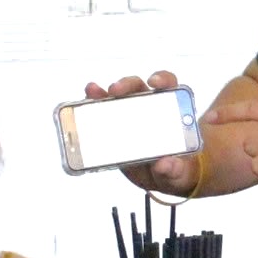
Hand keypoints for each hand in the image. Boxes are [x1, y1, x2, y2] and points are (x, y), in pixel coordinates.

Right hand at [81, 70, 200, 195]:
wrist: (158, 178)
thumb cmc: (174, 168)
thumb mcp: (177, 172)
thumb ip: (173, 169)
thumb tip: (164, 164)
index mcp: (170, 111)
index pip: (169, 85)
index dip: (162, 79)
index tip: (154, 82)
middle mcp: (149, 107)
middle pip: (137, 87)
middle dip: (126, 84)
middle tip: (115, 91)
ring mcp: (129, 115)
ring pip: (116, 97)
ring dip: (103, 92)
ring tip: (92, 91)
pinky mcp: (114, 126)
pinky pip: (101, 111)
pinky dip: (92, 106)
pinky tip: (81, 105)